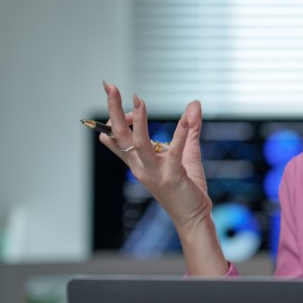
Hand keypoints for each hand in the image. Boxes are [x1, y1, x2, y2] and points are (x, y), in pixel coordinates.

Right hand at [100, 81, 227, 274]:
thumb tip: (193, 104)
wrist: (193, 216)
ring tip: (138, 99)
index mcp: (139, 163)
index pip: (117, 139)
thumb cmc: (186, 188)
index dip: (111, 118)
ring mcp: (155, 172)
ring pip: (139, 143)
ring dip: (138, 120)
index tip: (110, 96)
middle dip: (114, 109)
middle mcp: (141, 167)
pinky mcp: (173, 176)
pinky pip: (174, 151)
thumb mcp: (186, 154)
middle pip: (121, 135)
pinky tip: (185, 117)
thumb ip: (189, 129)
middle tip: (109, 86)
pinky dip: (179, 133)